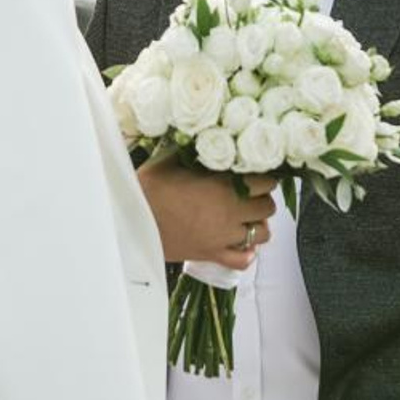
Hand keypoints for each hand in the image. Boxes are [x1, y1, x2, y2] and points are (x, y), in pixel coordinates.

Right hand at [137, 156, 276, 269]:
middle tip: (250, 193)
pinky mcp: (212, 255)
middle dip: (262, 198)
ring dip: (258, 224)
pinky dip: (246, 253)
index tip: (257, 172)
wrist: (131, 222)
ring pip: (262, 234)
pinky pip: (243, 261)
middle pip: (268, 207)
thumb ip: (195, 151)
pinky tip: (240, 243)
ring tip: (245, 216)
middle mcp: (230, 213)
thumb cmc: (148, 188)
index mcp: (223, 186)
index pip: (266, 182)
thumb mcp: (171, 159)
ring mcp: (223, 238)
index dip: (265, 175)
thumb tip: (207, 139)